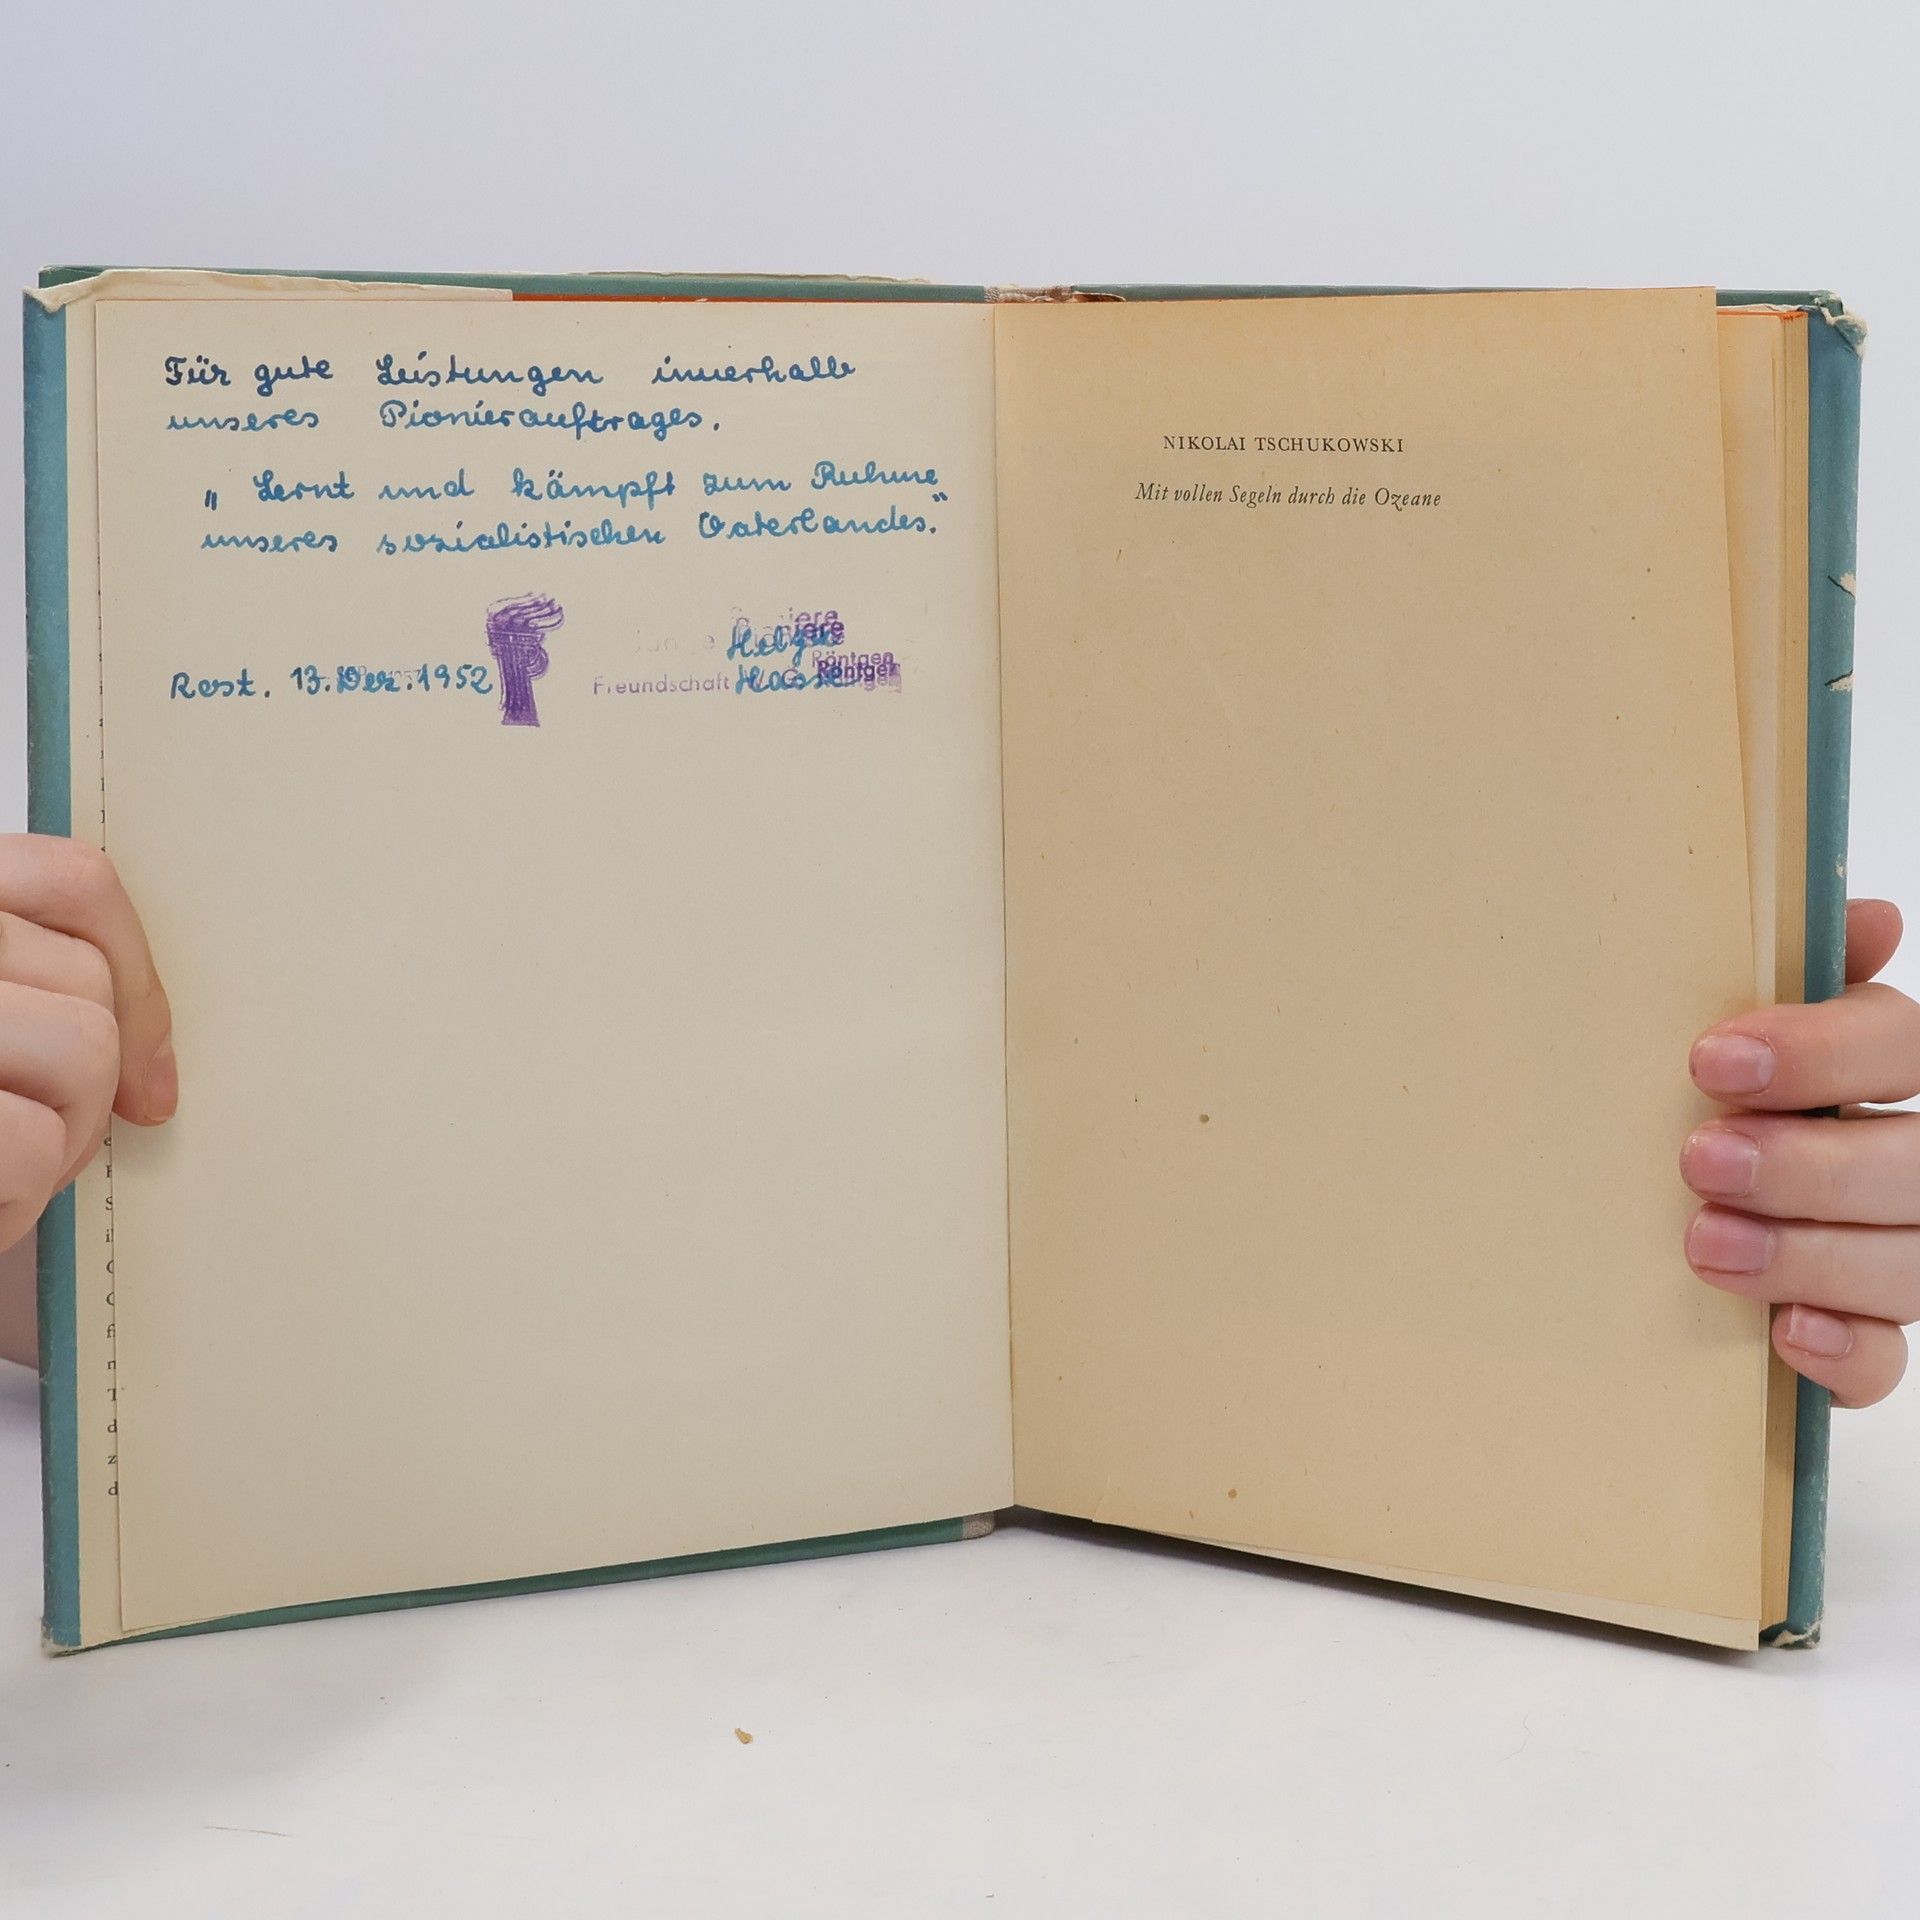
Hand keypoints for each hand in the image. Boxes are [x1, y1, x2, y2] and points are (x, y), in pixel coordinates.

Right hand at [0, 837, 176, 1367]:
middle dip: (99, 1071)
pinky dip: (25, 1193)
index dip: (131, 965)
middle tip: (42, 1128)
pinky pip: (37, 1140)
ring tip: (9, 1162)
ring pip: (85, 1045)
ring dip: (69, 1129)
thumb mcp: (8, 1029)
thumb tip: (159, 1044)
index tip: (145, 1053)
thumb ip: (42, 988)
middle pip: (87, 978)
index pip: (72, 880)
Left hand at [1683, 898, 1916, 1407]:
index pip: (1905, 1048)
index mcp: (1903, 1063)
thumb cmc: (1736, 1081)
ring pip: (1906, 1265)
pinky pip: (1886, 1359)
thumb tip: (1868, 920)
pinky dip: (1843, 1351)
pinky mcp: (1872, 1327)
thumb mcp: (1764, 1020)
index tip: (1711, 1062)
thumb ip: (1809, 974)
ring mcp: (1908, 1247)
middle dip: (1805, 1167)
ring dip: (1805, 1256)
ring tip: (1705, 1242)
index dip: (1821, 1055)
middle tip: (1701, 1159)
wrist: (1698, 1163)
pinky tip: (1785, 1334)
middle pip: (1911, 1167)